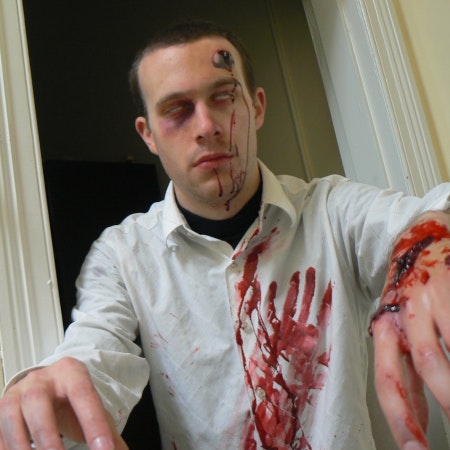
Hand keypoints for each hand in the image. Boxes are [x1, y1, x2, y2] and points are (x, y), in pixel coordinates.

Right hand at [0, 357, 127, 449]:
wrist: (46, 386)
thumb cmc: (72, 399)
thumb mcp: (91, 405)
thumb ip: (106, 431)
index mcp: (70, 372)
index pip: (83, 395)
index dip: (93, 423)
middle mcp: (40, 379)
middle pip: (38, 402)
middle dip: (48, 436)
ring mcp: (16, 393)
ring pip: (12, 419)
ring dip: (24, 448)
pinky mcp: (0, 411)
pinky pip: (0, 433)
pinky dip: (9, 449)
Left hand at [372, 213, 449, 449]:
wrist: (415, 235)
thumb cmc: (409, 293)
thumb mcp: (399, 333)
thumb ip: (406, 374)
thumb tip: (414, 420)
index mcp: (386, 332)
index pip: (390, 383)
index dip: (403, 422)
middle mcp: (403, 318)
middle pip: (426, 369)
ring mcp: (429, 301)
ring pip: (446, 353)